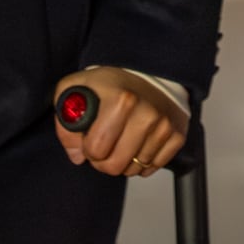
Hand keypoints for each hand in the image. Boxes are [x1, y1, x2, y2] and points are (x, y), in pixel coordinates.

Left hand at [51, 67, 188, 178]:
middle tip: (104, 144)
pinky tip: (138, 143)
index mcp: (121, 100)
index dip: (87, 148)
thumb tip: (76, 155)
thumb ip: (66, 122)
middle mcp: (147, 113)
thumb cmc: (110, 84)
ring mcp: (164, 126)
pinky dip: (143, 162)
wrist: (147, 73)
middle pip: (115, 166)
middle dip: (104, 160)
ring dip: (124, 161)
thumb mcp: (76, 90)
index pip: (96, 150)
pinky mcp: (177, 135)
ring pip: (134, 170)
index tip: (90, 137)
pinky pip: (153, 167)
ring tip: (121, 140)